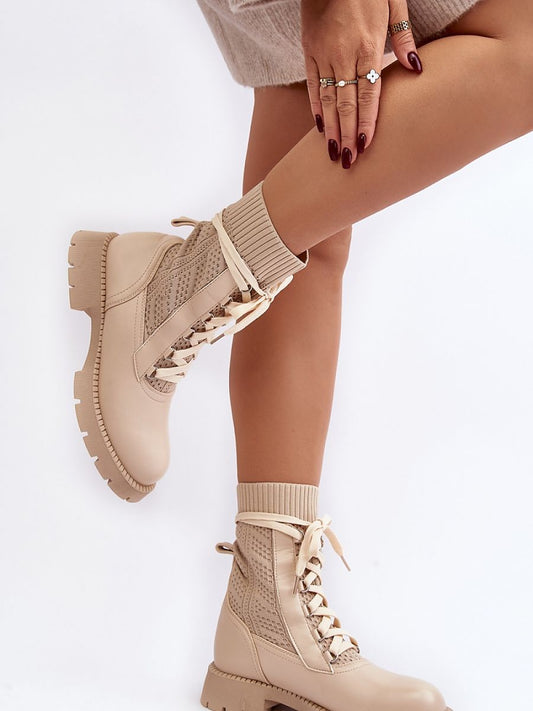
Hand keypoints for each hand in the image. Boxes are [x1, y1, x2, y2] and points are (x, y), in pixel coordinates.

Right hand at [301, 0, 422, 168]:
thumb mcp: (393, 2)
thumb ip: (404, 36)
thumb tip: (416, 68)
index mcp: (368, 45)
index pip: (368, 94)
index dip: (366, 122)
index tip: (365, 147)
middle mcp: (343, 54)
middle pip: (346, 104)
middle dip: (348, 136)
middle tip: (348, 164)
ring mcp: (323, 54)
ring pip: (326, 100)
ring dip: (331, 130)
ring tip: (334, 155)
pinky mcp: (308, 51)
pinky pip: (311, 85)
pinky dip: (315, 108)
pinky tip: (320, 129)